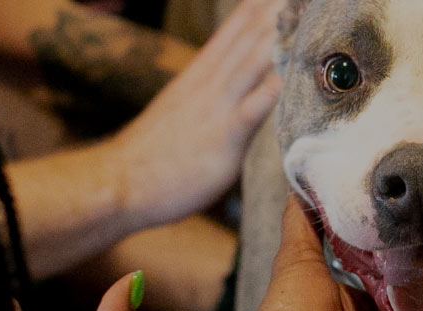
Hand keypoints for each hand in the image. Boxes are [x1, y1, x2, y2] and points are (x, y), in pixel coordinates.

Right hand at [104, 0, 282, 229]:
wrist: (119, 181)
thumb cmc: (152, 153)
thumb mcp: (181, 106)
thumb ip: (210, 91)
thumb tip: (233, 82)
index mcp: (202, 72)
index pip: (237, 28)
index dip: (260, 6)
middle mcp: (211, 81)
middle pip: (250, 35)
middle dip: (276, 10)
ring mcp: (217, 106)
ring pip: (253, 61)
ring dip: (279, 35)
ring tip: (303, 10)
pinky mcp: (223, 137)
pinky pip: (251, 111)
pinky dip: (269, 91)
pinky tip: (287, 75)